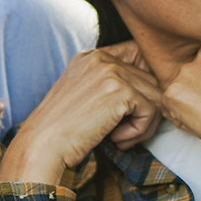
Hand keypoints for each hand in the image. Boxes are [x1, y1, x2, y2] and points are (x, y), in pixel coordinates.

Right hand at [0, 42, 162, 184]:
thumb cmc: (64, 129)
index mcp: (92, 56)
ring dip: (144, 123)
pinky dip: (140, 130)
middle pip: (151, 79)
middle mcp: (102, 58)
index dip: (146, 80)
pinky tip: (117, 139)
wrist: (43, 145)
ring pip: (155, 96)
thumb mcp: (85, 95)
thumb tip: (156, 90)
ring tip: (122, 138)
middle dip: (146, 109)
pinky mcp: (121, 92)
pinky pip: (152, 111)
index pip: (139, 55)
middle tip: (127, 132)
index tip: (135, 107)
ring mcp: (112, 72)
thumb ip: (112, 84)